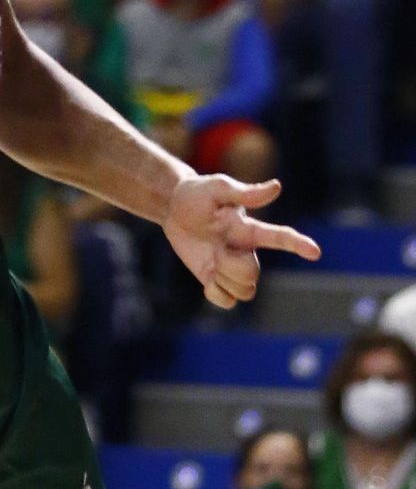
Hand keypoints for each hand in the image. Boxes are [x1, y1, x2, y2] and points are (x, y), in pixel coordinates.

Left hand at [163, 170, 318, 309]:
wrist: (172, 207)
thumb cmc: (197, 192)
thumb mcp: (217, 188)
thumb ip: (245, 192)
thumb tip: (277, 187)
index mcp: (248, 230)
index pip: (278, 237)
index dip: (297, 244)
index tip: (315, 251)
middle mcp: (245, 251)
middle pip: (253, 275)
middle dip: (231, 266)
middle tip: (214, 247)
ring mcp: (232, 267)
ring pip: (245, 292)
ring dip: (223, 279)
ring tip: (211, 257)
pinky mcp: (216, 280)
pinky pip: (226, 302)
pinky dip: (215, 294)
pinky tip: (207, 276)